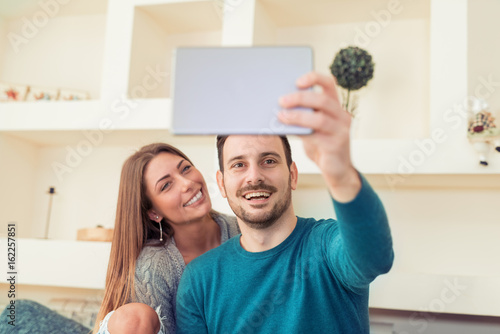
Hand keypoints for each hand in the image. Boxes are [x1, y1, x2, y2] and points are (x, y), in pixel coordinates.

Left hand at [278, 72, 360, 201]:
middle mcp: (342, 116)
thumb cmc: (321, 145)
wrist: (336, 170)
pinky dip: (300, 131)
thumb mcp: (313, 127)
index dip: (314, 78)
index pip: (329, 83)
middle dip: (300, 98)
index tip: (297, 81)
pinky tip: (288, 130)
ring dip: (297, 116)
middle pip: (323, 99)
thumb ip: (303, 115)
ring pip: (319, 118)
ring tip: (281, 115)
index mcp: (336, 106)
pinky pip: (316, 136)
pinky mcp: (336, 146)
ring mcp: (341, 131)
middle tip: (281, 100)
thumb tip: (279, 105)